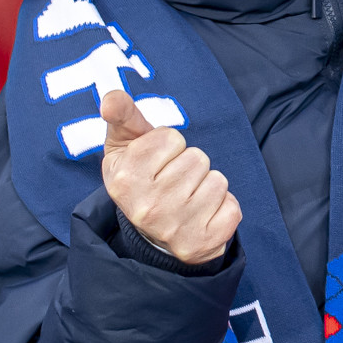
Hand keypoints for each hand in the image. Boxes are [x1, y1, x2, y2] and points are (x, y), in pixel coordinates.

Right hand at [100, 89, 241, 266]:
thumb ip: (121, 116)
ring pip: (218, 181)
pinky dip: (223, 208)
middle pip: (197, 158)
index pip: (172, 138)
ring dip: (207, 186)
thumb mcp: (124, 147)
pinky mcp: (202, 244)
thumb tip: (110, 99)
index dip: (170, 146)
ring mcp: (175, 229)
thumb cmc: (142, 179)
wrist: (153, 237)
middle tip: (174, 183)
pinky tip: (203, 216)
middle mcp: (148, 207)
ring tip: (188, 199)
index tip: (158, 163)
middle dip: (190, 165)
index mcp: (125, 179)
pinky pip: (232, 207)